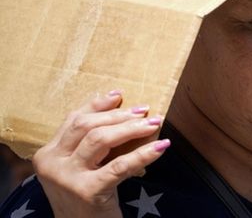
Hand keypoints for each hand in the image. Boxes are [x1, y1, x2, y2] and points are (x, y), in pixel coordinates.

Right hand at [32, 91, 169, 217]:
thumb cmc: (86, 198)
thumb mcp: (80, 168)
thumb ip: (89, 143)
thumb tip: (120, 107)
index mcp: (47, 155)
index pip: (73, 120)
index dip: (97, 105)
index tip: (120, 95)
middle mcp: (52, 164)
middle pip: (87, 126)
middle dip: (118, 115)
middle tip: (144, 111)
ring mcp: (68, 178)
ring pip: (101, 139)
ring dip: (131, 128)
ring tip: (153, 124)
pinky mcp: (88, 192)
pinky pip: (121, 165)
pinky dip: (144, 153)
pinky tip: (161, 147)